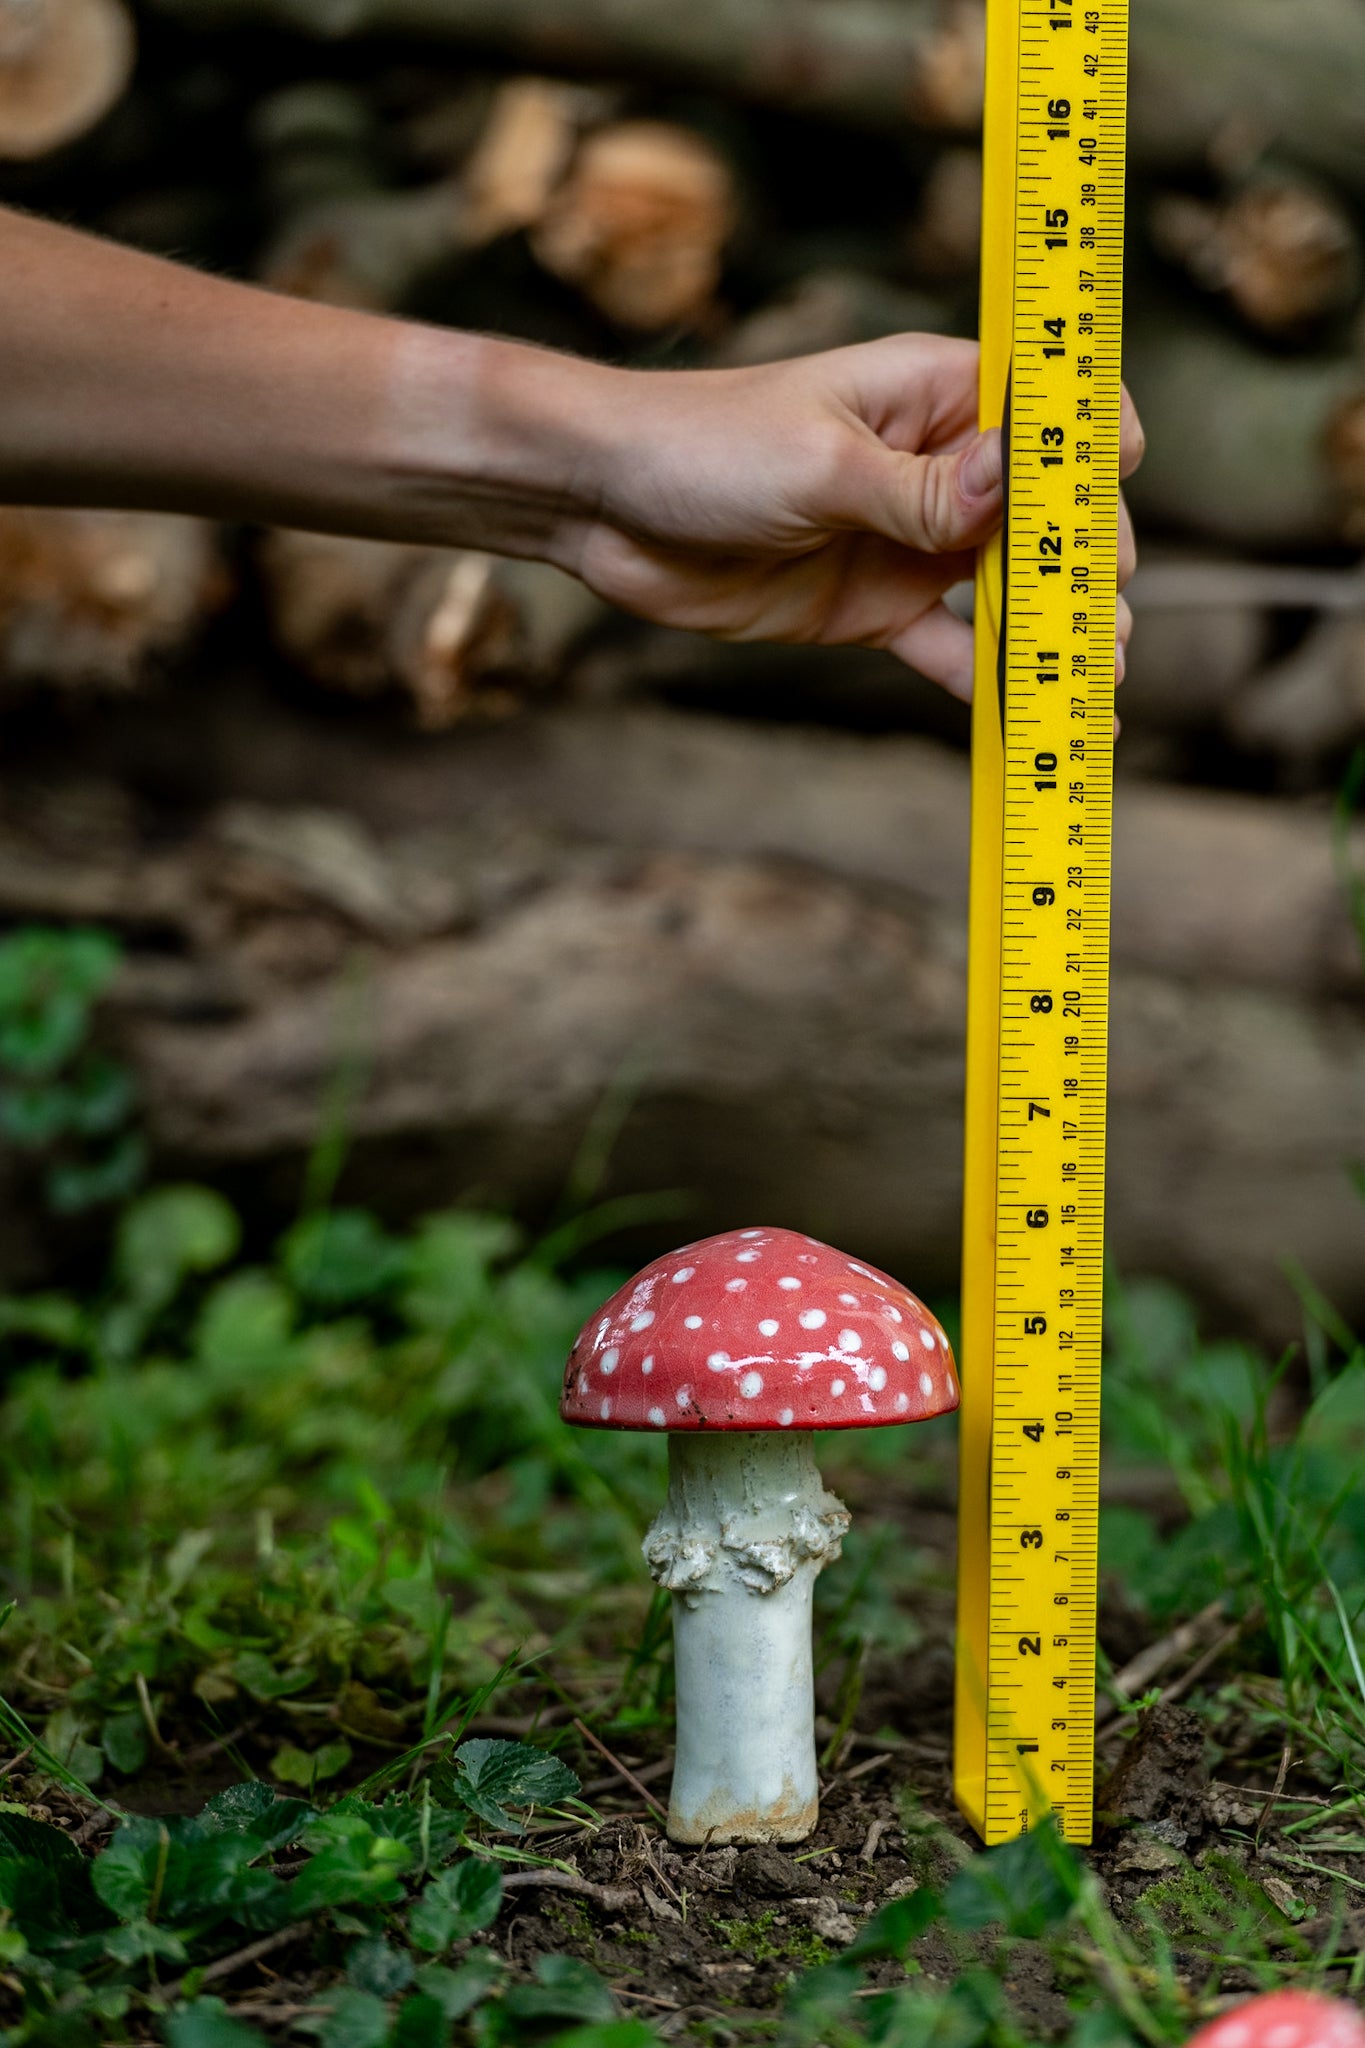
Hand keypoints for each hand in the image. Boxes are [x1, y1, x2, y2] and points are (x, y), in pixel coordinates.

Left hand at [569, 334, 1142, 700]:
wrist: (603, 507)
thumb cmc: (703, 446)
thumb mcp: (820, 466)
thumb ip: (922, 491)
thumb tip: (1017, 481)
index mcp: (934, 393)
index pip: (1049, 410)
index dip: (1094, 449)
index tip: (1110, 499)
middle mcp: (935, 464)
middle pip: (1042, 515)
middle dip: (1084, 566)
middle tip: (1103, 621)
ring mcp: (909, 539)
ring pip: (1009, 589)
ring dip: (1054, 632)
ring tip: (1094, 678)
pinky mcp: (876, 607)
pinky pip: (953, 648)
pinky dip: (994, 681)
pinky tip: (1036, 714)